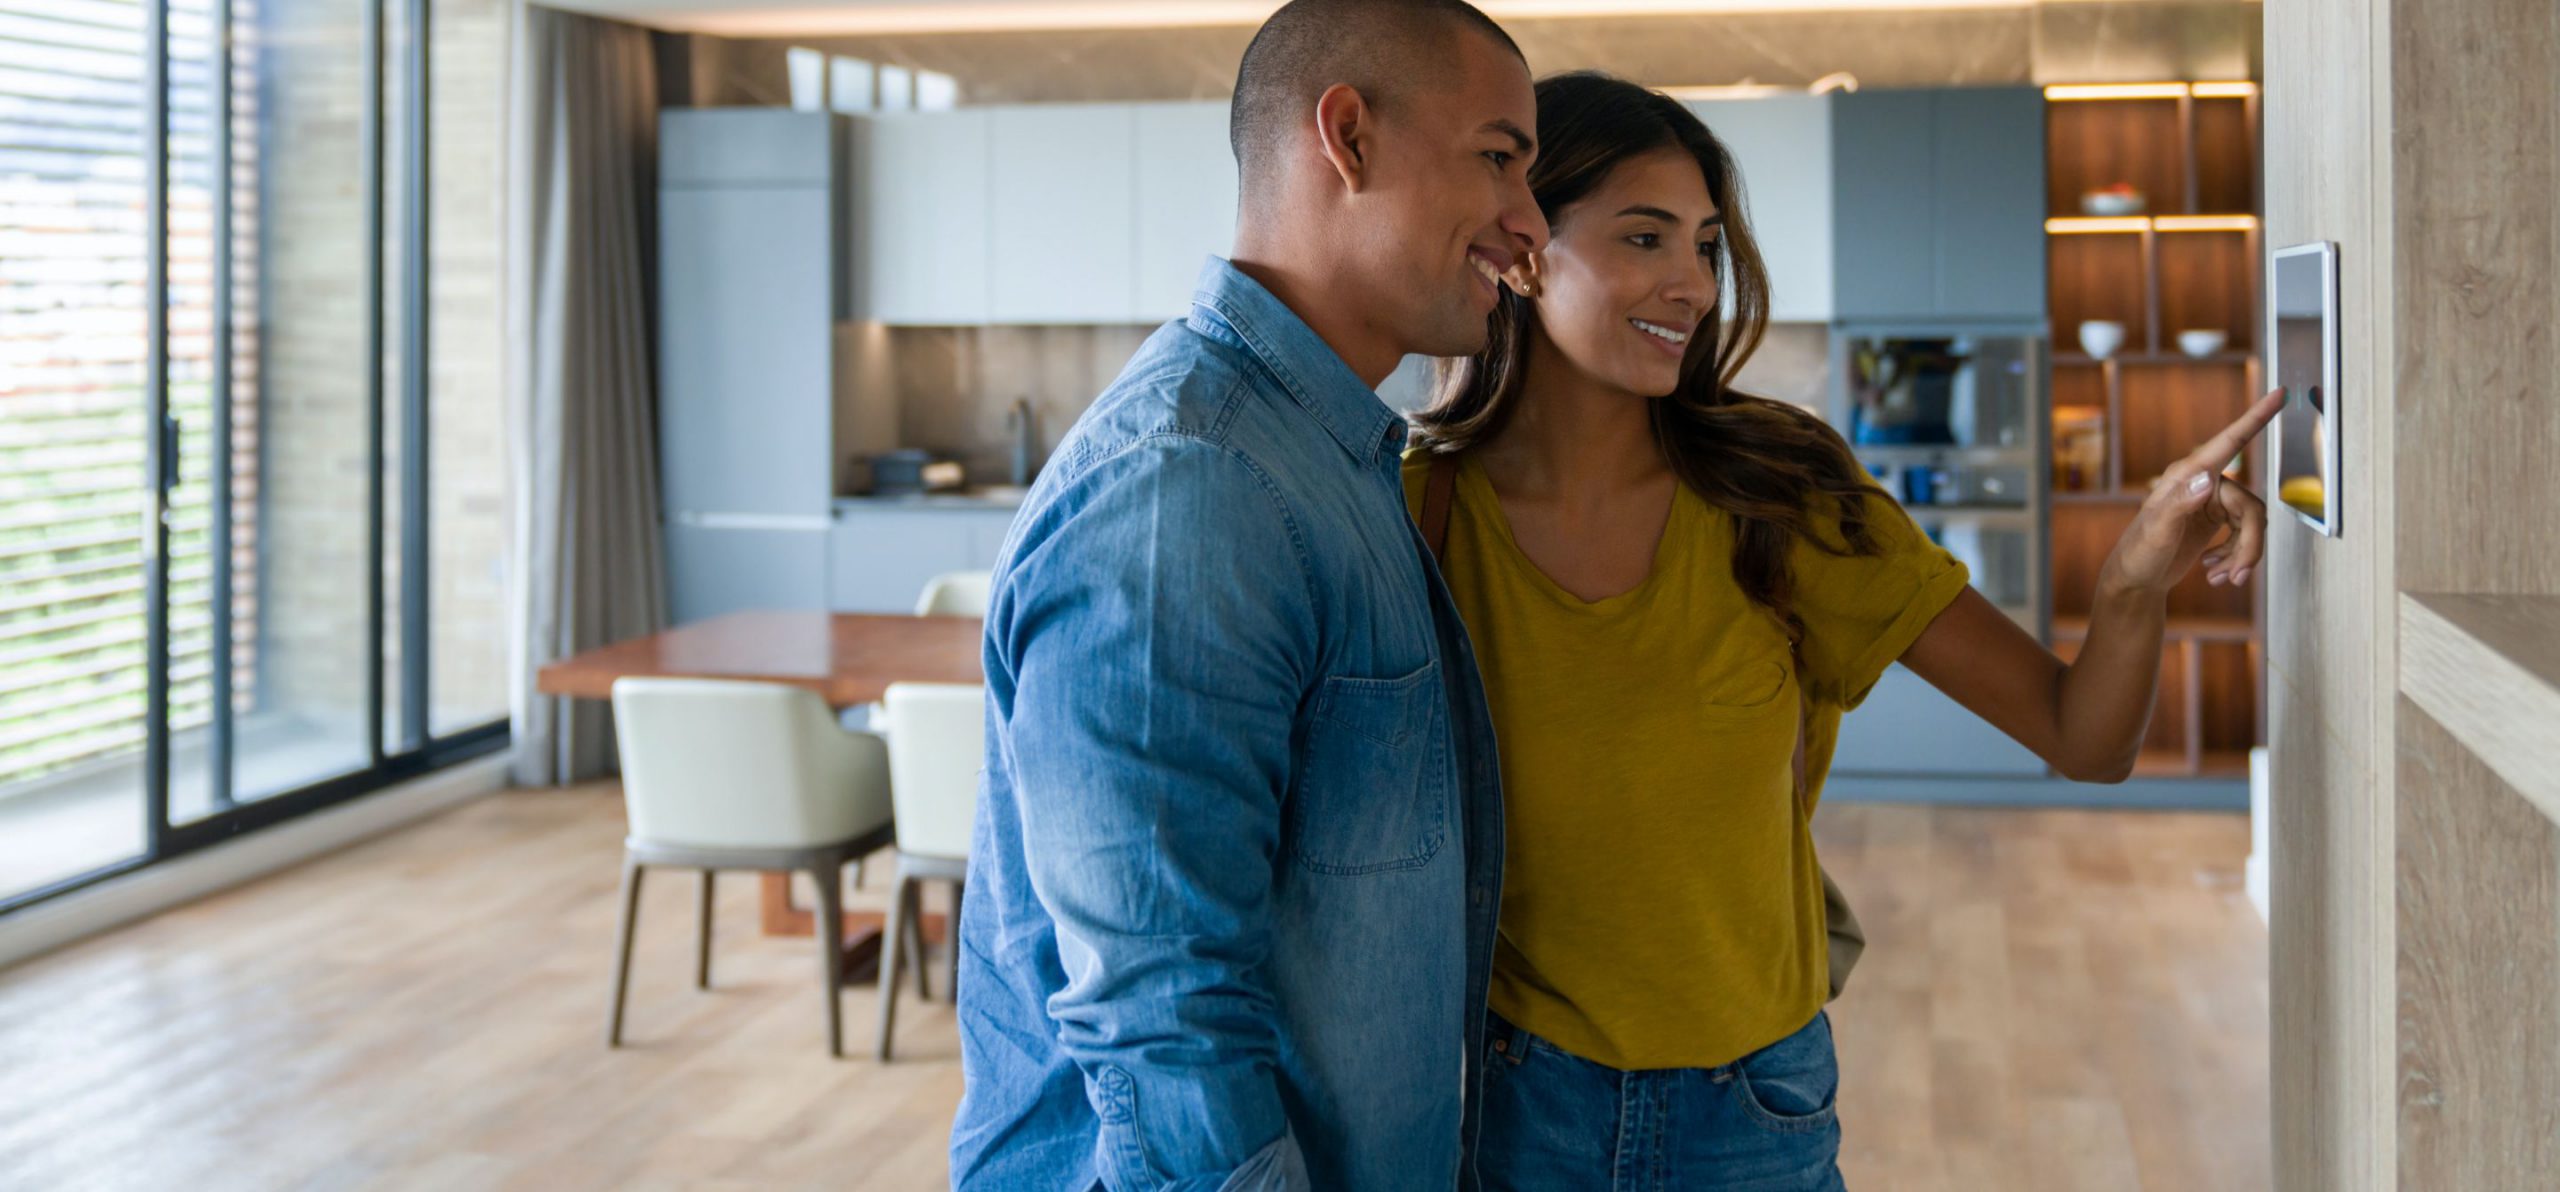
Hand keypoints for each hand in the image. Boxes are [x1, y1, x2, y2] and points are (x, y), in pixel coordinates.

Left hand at [2100, 389, 2283, 595]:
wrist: (2136, 581)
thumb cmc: (2139, 554)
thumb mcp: (2157, 530)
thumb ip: (2180, 503)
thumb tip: (2207, 478)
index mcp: (2188, 474)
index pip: (2229, 441)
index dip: (2256, 417)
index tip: (2279, 393)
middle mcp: (2203, 482)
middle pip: (2251, 507)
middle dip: (2248, 545)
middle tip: (2237, 576)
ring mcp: (2211, 501)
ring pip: (2252, 523)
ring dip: (2242, 555)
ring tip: (2222, 578)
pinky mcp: (2217, 520)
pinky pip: (2244, 534)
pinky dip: (2236, 557)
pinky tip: (2214, 572)